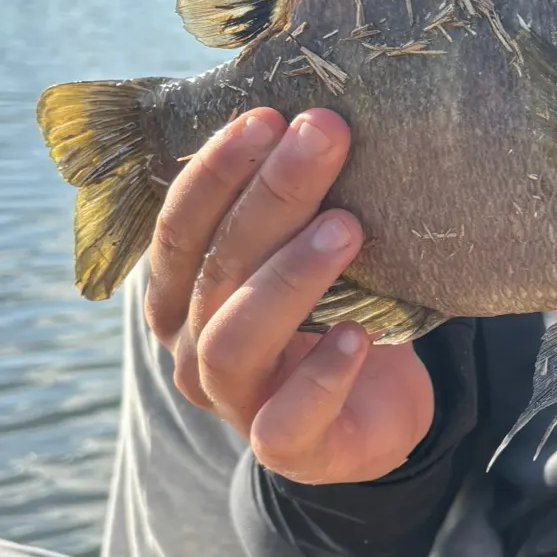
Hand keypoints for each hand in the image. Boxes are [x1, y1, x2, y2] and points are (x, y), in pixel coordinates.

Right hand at [144, 108, 433, 484]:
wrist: (376, 408)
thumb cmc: (333, 305)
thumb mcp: (305, 246)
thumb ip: (299, 197)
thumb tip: (323, 108)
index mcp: (184, 292)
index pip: (181, 226)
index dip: (217, 170)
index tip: (267, 117)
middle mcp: (194, 347)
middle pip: (217, 267)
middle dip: (271, 194)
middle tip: (324, 137)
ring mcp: (237, 402)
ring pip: (237, 340)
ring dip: (291, 277)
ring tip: (347, 227)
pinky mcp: (289, 448)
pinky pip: (286, 421)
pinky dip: (322, 374)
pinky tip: (358, 333)